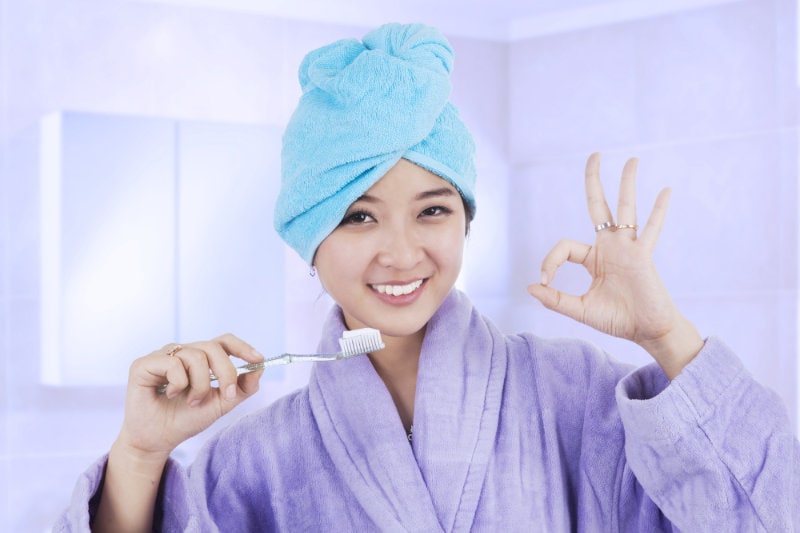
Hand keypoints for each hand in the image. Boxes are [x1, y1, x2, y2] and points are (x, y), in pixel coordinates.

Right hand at [116, 333, 264, 459]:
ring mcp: (163, 355)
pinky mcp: (144, 363)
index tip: (258, 359)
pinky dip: (179, 384)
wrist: (158, 440)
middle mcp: (182, 352)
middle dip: (226, 372)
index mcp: (201, 358)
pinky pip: (173, 364)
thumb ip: (241, 387)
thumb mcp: (221, 404)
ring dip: (200, 385)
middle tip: (225, 395)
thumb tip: (260, 368)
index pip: (224, 341)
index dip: (242, 347)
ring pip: (195, 356)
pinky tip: (170, 394)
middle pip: (214, 347)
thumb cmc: (186, 419)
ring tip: (191, 401)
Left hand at [527, 153, 702, 377]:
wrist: (647, 332)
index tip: (546, 281)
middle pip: (599, 206)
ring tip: (632, 160)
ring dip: (627, 184)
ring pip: (625, 210)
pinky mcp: (643, 256)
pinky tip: (665, 190)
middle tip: (594, 155)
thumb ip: (555, 299)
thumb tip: (532, 286)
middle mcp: (610, 247)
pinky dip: (658, 211)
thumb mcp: (580, 310)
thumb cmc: (617, 320)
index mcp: (593, 258)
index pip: (565, 247)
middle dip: (594, 181)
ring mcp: (628, 248)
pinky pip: (651, 230)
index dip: (550, 260)